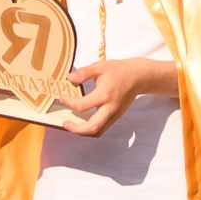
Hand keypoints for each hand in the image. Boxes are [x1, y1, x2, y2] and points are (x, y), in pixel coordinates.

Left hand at [59, 58, 178, 136]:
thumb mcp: (100, 67)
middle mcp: (111, 108)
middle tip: (64, 123)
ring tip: (72, 126)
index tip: (62, 97)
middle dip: (76, 129)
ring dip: (83, 132)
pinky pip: (102, 129)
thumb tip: (69, 78)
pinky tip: (82, 123)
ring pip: (98, 132)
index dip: (69, 103)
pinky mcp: (116, 117)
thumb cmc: (119, 71)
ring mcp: (115, 115)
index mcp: (105, 94)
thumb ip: (84, 72)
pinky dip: (91, 129)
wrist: (138, 77)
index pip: (82, 106)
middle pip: (92, 127)